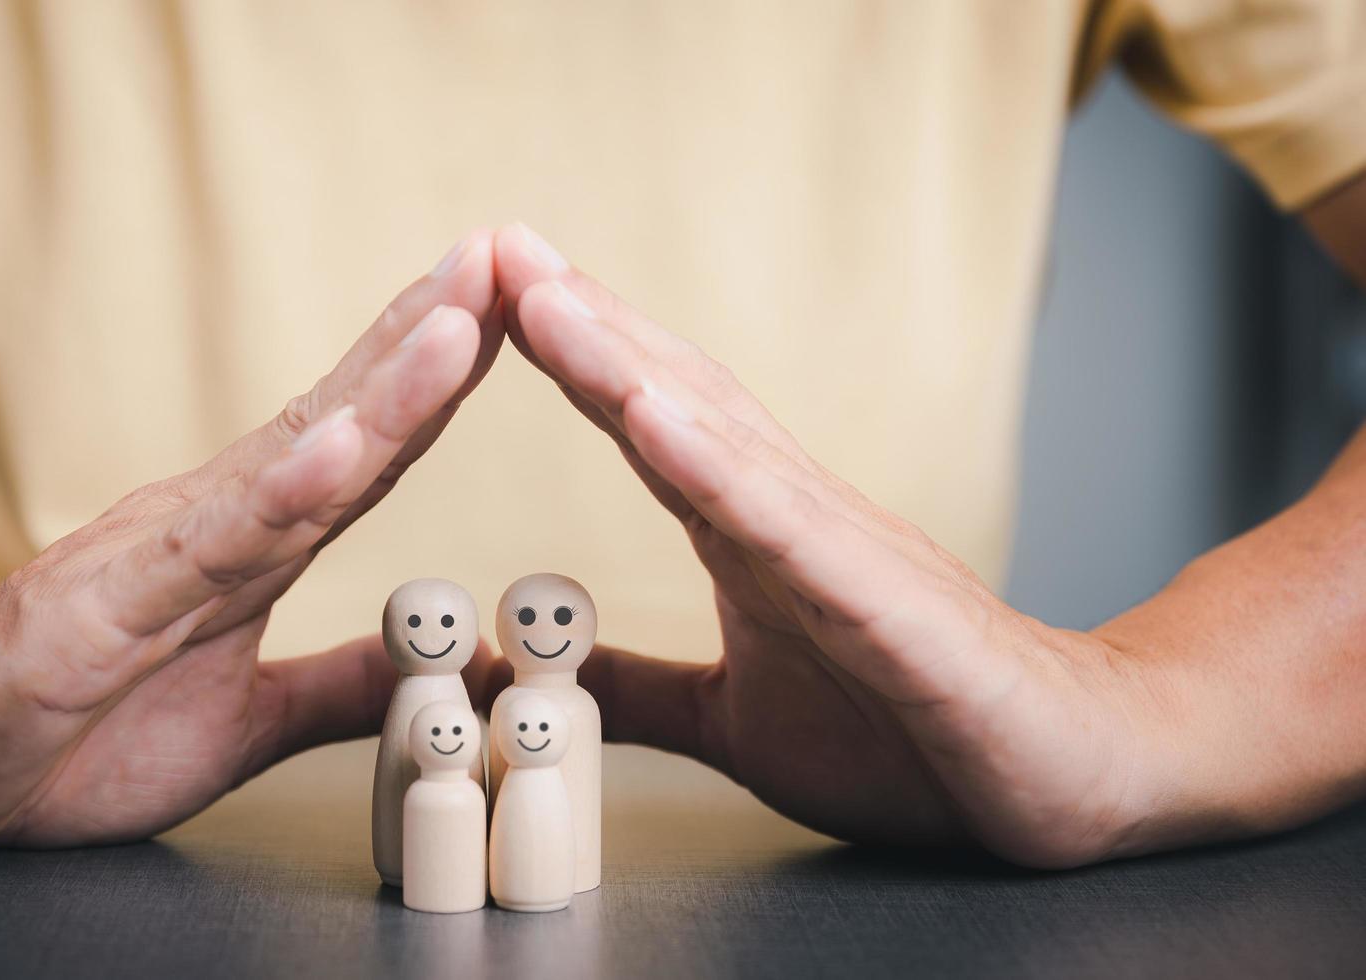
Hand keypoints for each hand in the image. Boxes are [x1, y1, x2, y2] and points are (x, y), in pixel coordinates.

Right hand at [0, 233, 502, 850]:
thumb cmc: (61, 735)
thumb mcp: (243, 724)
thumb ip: (339, 688)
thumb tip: (446, 664)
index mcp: (251, 549)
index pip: (366, 450)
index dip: (442, 382)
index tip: (522, 308)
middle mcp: (215, 528)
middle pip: (344, 419)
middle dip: (434, 335)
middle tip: (513, 250)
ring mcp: (161, 557)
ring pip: (292, 461)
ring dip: (383, 388)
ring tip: (463, 315)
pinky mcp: (104, 607)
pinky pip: (205, 547)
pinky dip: (277, 495)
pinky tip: (341, 447)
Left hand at [491, 224, 1164, 867]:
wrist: (1069, 771)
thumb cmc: (910, 734)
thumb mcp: (734, 721)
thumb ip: (639, 690)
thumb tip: (533, 674)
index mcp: (750, 536)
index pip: (650, 425)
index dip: (574, 357)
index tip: (493, 291)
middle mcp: (790, 518)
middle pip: (675, 397)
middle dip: (583, 321)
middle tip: (500, 244)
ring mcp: (841, 551)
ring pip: (719, 441)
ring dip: (627, 366)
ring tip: (548, 300)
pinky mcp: (889, 609)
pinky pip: (788, 532)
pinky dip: (716, 470)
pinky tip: (652, 418)